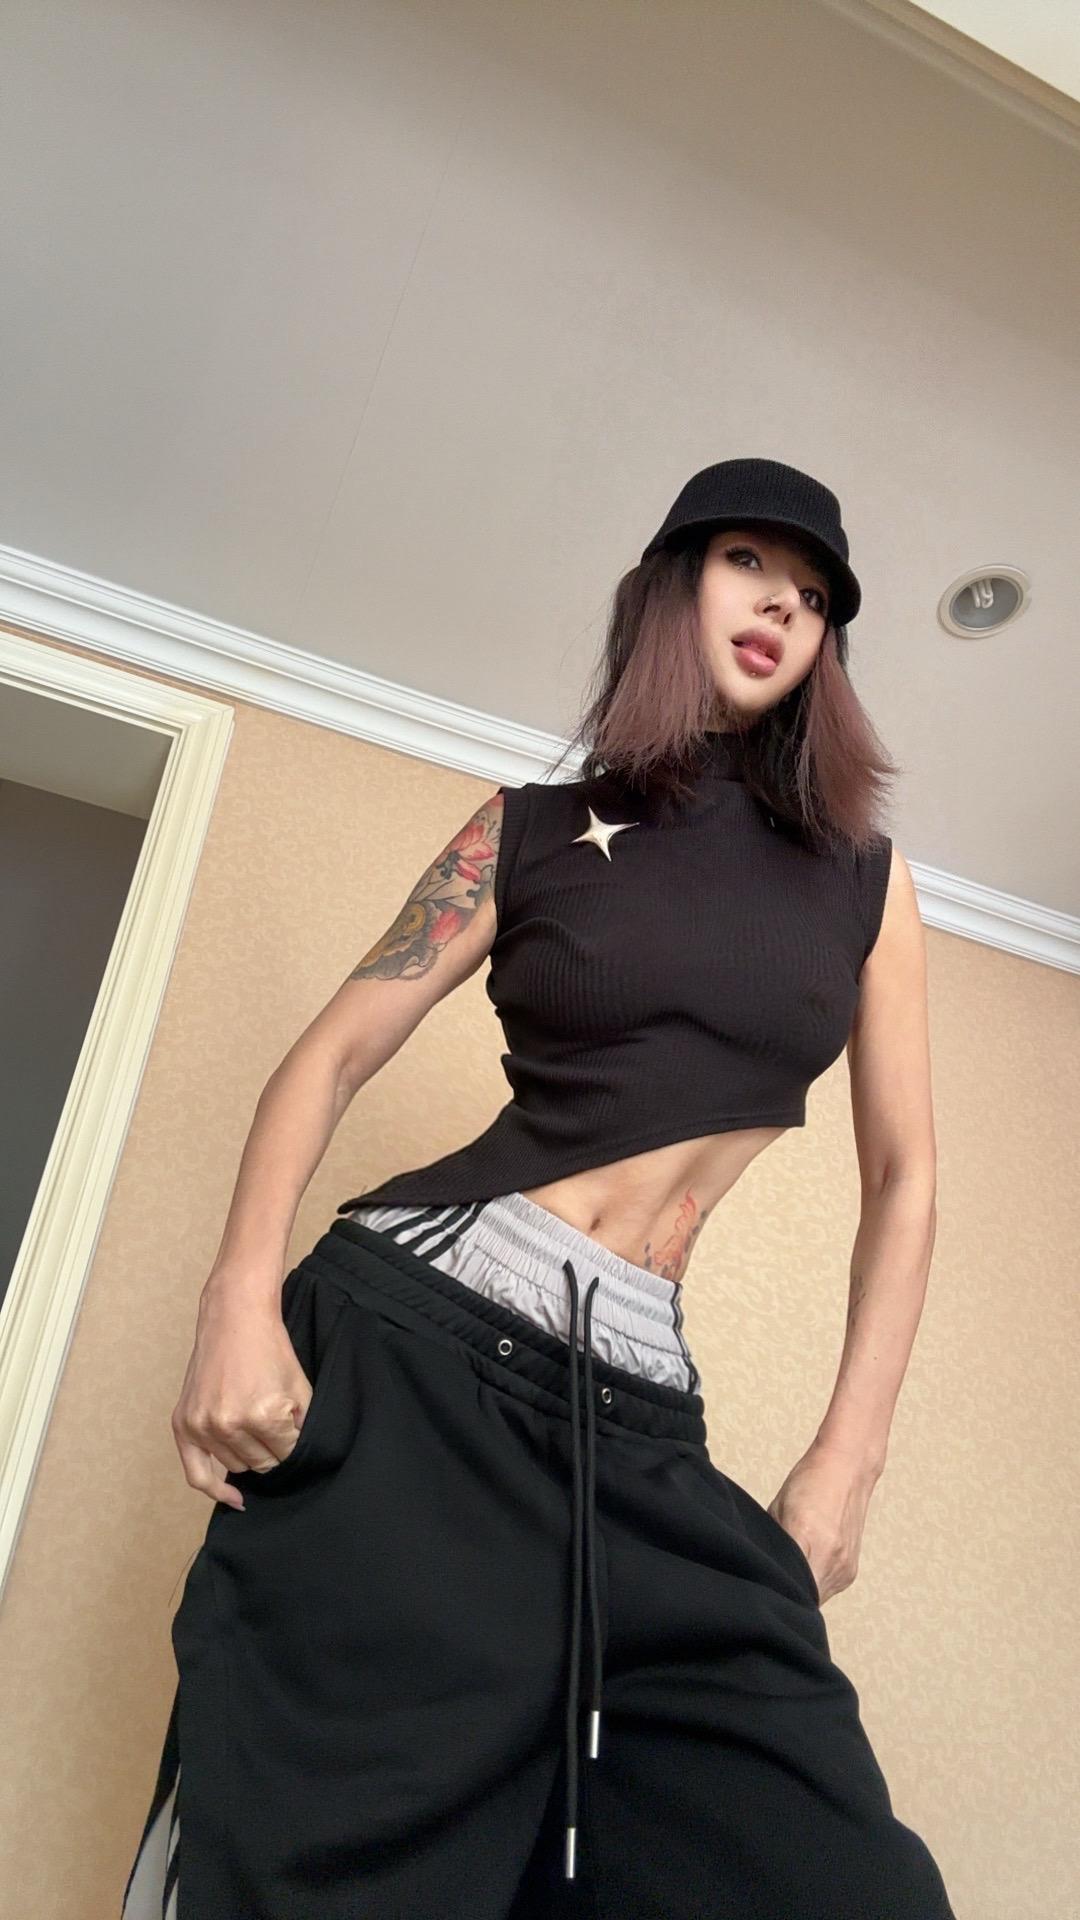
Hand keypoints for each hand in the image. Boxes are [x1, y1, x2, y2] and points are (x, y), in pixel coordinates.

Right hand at [170, 1271, 312, 1508]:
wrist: (235, 1317)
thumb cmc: (269, 1347)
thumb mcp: (300, 1386)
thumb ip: (304, 1427)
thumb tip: (299, 1458)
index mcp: (263, 1414)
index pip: (287, 1453)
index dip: (293, 1440)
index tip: (291, 1426)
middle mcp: (229, 1424)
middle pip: (262, 1464)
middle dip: (273, 1448)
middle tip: (272, 1423)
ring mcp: (203, 1425)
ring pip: (236, 1467)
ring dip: (248, 1454)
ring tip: (252, 1424)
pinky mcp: (183, 1424)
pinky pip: (196, 1474)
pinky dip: (214, 1489)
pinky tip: (233, 1497)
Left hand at [767, 1440, 882, 1605]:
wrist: (848, 1469)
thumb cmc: (809, 1483)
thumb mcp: (776, 1509)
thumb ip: (771, 1543)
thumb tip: (756, 1566)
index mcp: (807, 1538)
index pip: (785, 1583)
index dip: (771, 1588)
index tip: (760, 1585)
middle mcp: (830, 1558)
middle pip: (801, 1597)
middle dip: (785, 1591)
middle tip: (769, 1580)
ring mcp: (844, 1568)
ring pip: (814, 1598)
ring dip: (801, 1590)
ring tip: (788, 1570)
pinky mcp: (850, 1572)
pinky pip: (827, 1590)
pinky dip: (813, 1583)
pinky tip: (805, 1566)